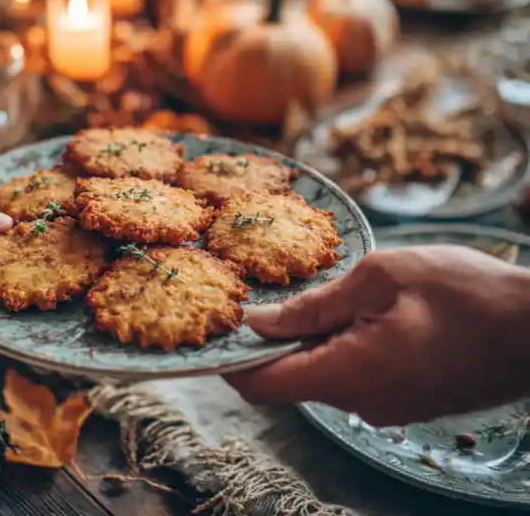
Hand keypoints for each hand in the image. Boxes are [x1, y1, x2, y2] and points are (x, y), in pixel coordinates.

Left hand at [226, 245, 529, 425]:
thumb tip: (258, 322)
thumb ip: (314, 306)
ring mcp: (384, 407)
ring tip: (317, 295)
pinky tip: (353, 312)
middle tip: (266, 292)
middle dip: (269, 343)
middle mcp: (361, 402)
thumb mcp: (381, 278)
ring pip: (319, 376)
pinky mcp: (401, 401)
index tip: (219, 329)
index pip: (263, 387)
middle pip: (288, 380)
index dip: (232, 360)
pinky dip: (336, 348)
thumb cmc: (465, 293)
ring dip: (307, 341)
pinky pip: (350, 377)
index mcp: (349, 373)